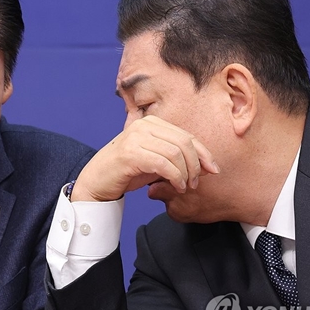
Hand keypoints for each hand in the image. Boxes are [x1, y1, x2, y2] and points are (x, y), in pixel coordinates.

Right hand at [71, 116, 218, 201]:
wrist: (97, 182)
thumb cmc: (127, 172)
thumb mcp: (157, 162)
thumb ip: (178, 159)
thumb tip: (208, 165)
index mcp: (151, 122)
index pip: (186, 135)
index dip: (203, 153)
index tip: (213, 170)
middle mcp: (144, 125)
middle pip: (183, 142)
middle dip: (196, 164)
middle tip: (196, 183)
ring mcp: (136, 137)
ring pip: (175, 153)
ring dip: (185, 173)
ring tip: (184, 187)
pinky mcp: (130, 153)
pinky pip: (163, 164)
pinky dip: (175, 177)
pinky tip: (176, 187)